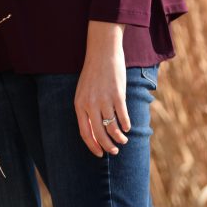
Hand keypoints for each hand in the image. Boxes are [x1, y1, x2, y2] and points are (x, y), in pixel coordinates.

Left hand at [74, 21, 129, 156]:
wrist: (102, 53)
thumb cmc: (93, 74)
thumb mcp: (84, 92)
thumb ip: (87, 110)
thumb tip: (95, 132)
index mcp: (79, 104)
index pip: (84, 132)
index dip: (92, 146)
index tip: (100, 154)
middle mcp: (90, 104)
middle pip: (99, 134)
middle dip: (108, 146)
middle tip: (114, 151)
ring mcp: (104, 100)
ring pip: (112, 128)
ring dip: (119, 137)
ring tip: (123, 140)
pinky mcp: (117, 95)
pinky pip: (123, 117)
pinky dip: (126, 125)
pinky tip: (128, 127)